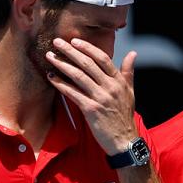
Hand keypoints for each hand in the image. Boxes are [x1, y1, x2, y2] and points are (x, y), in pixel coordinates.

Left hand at [46, 37, 137, 154]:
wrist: (124, 141)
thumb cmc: (125, 116)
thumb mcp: (130, 92)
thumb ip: (128, 72)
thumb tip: (133, 54)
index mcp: (118, 81)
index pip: (102, 58)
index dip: (88, 48)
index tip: (74, 41)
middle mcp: (110, 87)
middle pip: (88, 64)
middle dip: (70, 51)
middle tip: (57, 42)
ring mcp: (100, 98)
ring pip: (79, 76)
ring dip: (62, 65)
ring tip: (50, 56)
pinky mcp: (91, 109)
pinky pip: (73, 93)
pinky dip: (61, 84)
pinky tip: (52, 77)